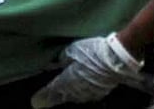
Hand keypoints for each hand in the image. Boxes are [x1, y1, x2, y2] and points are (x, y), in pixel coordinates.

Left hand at [31, 35, 153, 107]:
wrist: (117, 60)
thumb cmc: (93, 52)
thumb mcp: (73, 50)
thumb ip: (63, 58)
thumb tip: (55, 62)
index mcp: (68, 80)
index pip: (52, 91)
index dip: (43, 96)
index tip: (35, 102)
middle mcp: (77, 91)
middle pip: (64, 96)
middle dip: (56, 95)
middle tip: (47, 97)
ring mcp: (90, 94)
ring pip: (76, 96)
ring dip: (70, 92)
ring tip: (67, 88)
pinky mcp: (101, 93)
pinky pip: (87, 94)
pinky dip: (83, 90)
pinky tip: (84, 84)